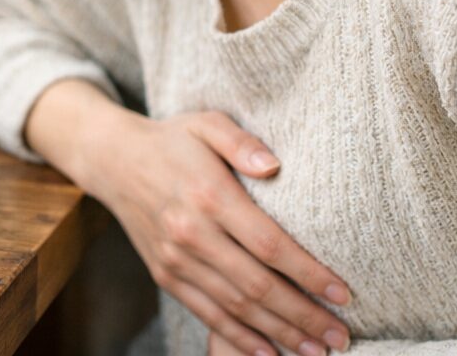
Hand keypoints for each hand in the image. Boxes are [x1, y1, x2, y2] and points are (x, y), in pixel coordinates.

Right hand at [88, 110, 351, 355]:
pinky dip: (238, 337)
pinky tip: (268, 352)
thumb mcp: (206, 124)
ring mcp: (175, 257)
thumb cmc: (171, 140)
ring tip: (316, 350)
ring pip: (235, 306)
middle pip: (257, 285)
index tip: (344, 294)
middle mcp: (191, 232)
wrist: (112, 160)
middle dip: (304, 316)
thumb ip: (241, 142)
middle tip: (340, 336)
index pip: (270, 244)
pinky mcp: (164, 273)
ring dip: (279, 333)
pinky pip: (206, 312)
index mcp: (209, 195)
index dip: (310, 274)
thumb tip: (274, 165)